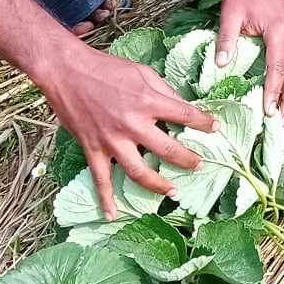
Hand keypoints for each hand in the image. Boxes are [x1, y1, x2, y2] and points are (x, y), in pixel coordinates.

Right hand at [40, 40, 215, 221]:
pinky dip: (105, 199)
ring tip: (173, 192)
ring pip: (138, 171)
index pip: (184, 115)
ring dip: (158, 185)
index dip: (203, 123)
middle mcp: (132, 124)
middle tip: (200, 165)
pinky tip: (112, 215)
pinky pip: (100, 179)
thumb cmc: (107, 68)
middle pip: (167, 149)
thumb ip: (163, 90)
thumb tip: (182, 106)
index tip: (215, 128)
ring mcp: (112, 140)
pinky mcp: (93, 148)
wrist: (67, 71)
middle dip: (187, 159)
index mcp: (148, 101)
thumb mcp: (142, 71)